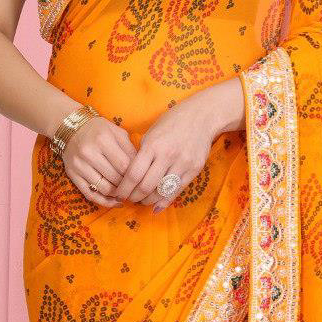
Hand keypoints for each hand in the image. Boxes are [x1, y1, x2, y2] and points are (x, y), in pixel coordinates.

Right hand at [61, 116, 136, 208]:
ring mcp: (79, 165)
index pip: (125, 165)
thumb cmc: (99, 130)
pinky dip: (104, 201)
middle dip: (128, 185)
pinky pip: (90, 194)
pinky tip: (114, 201)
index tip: (141, 179)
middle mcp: (89, 153)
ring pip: (104, 189)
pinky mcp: (72, 175)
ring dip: (118, 194)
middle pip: (115, 178)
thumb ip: (130, 149)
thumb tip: (142, 170)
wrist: (70, 128)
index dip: (135, 175)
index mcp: (103, 140)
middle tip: (135, 188)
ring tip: (125, 193)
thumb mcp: (117, 132)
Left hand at [110, 86, 226, 213]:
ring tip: (142, 200)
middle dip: (134, 197)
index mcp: (152, 145)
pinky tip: (156, 206)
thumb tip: (131, 176)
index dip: (124, 188)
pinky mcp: (194, 170)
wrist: (202, 116)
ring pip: (161, 192)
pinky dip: (164, 201)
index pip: (133, 174)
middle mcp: (167, 155)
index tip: (119, 193)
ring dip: (148, 201)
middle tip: (129, 199)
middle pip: (146, 187)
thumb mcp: (151, 133)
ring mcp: (183, 164)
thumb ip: (142, 154)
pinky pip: (176, 191)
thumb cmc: (172, 122)